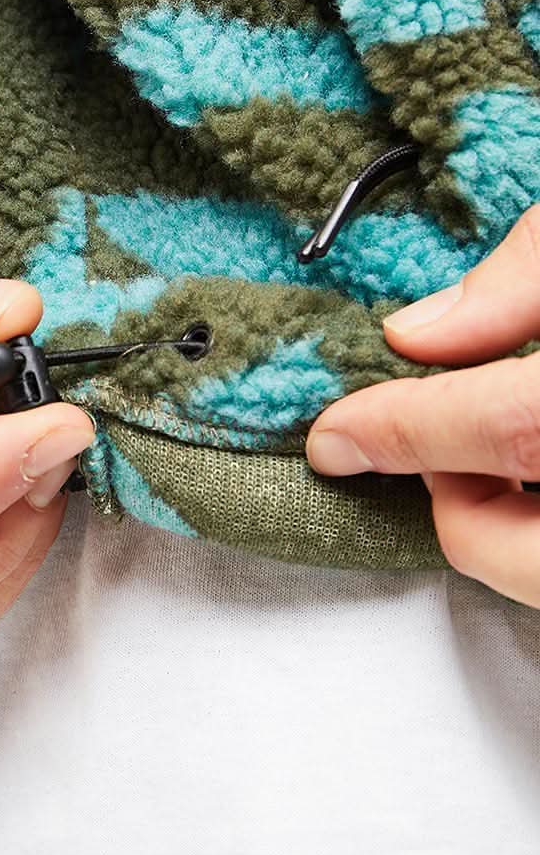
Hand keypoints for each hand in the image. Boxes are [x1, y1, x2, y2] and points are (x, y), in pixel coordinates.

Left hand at [307, 207, 539, 603]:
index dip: (408, 429)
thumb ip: (525, 277)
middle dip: (459, 514)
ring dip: (500, 528)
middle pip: (518, 554)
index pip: (508, 427)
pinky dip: (524, 532)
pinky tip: (528, 474)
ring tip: (500, 457)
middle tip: (448, 453)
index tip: (335, 436)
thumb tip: (415, 334)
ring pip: (533, 577)